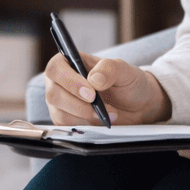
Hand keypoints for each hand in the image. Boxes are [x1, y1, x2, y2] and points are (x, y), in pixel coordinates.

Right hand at [43, 52, 171, 125]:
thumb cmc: (126, 82)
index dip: (70, 82)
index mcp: (69, 62)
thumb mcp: (123, 69)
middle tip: (100, 108)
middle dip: (78, 104)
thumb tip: (93, 80)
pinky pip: (67, 127)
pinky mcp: (66, 120)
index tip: (91, 93)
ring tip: (107, 114)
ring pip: (59, 113)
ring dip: (85, 117)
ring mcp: (61, 103)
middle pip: (54, 94)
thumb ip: (109, 68)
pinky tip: (100, 121)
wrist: (136, 105)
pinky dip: (85, 126)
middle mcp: (60, 82)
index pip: (56, 68)